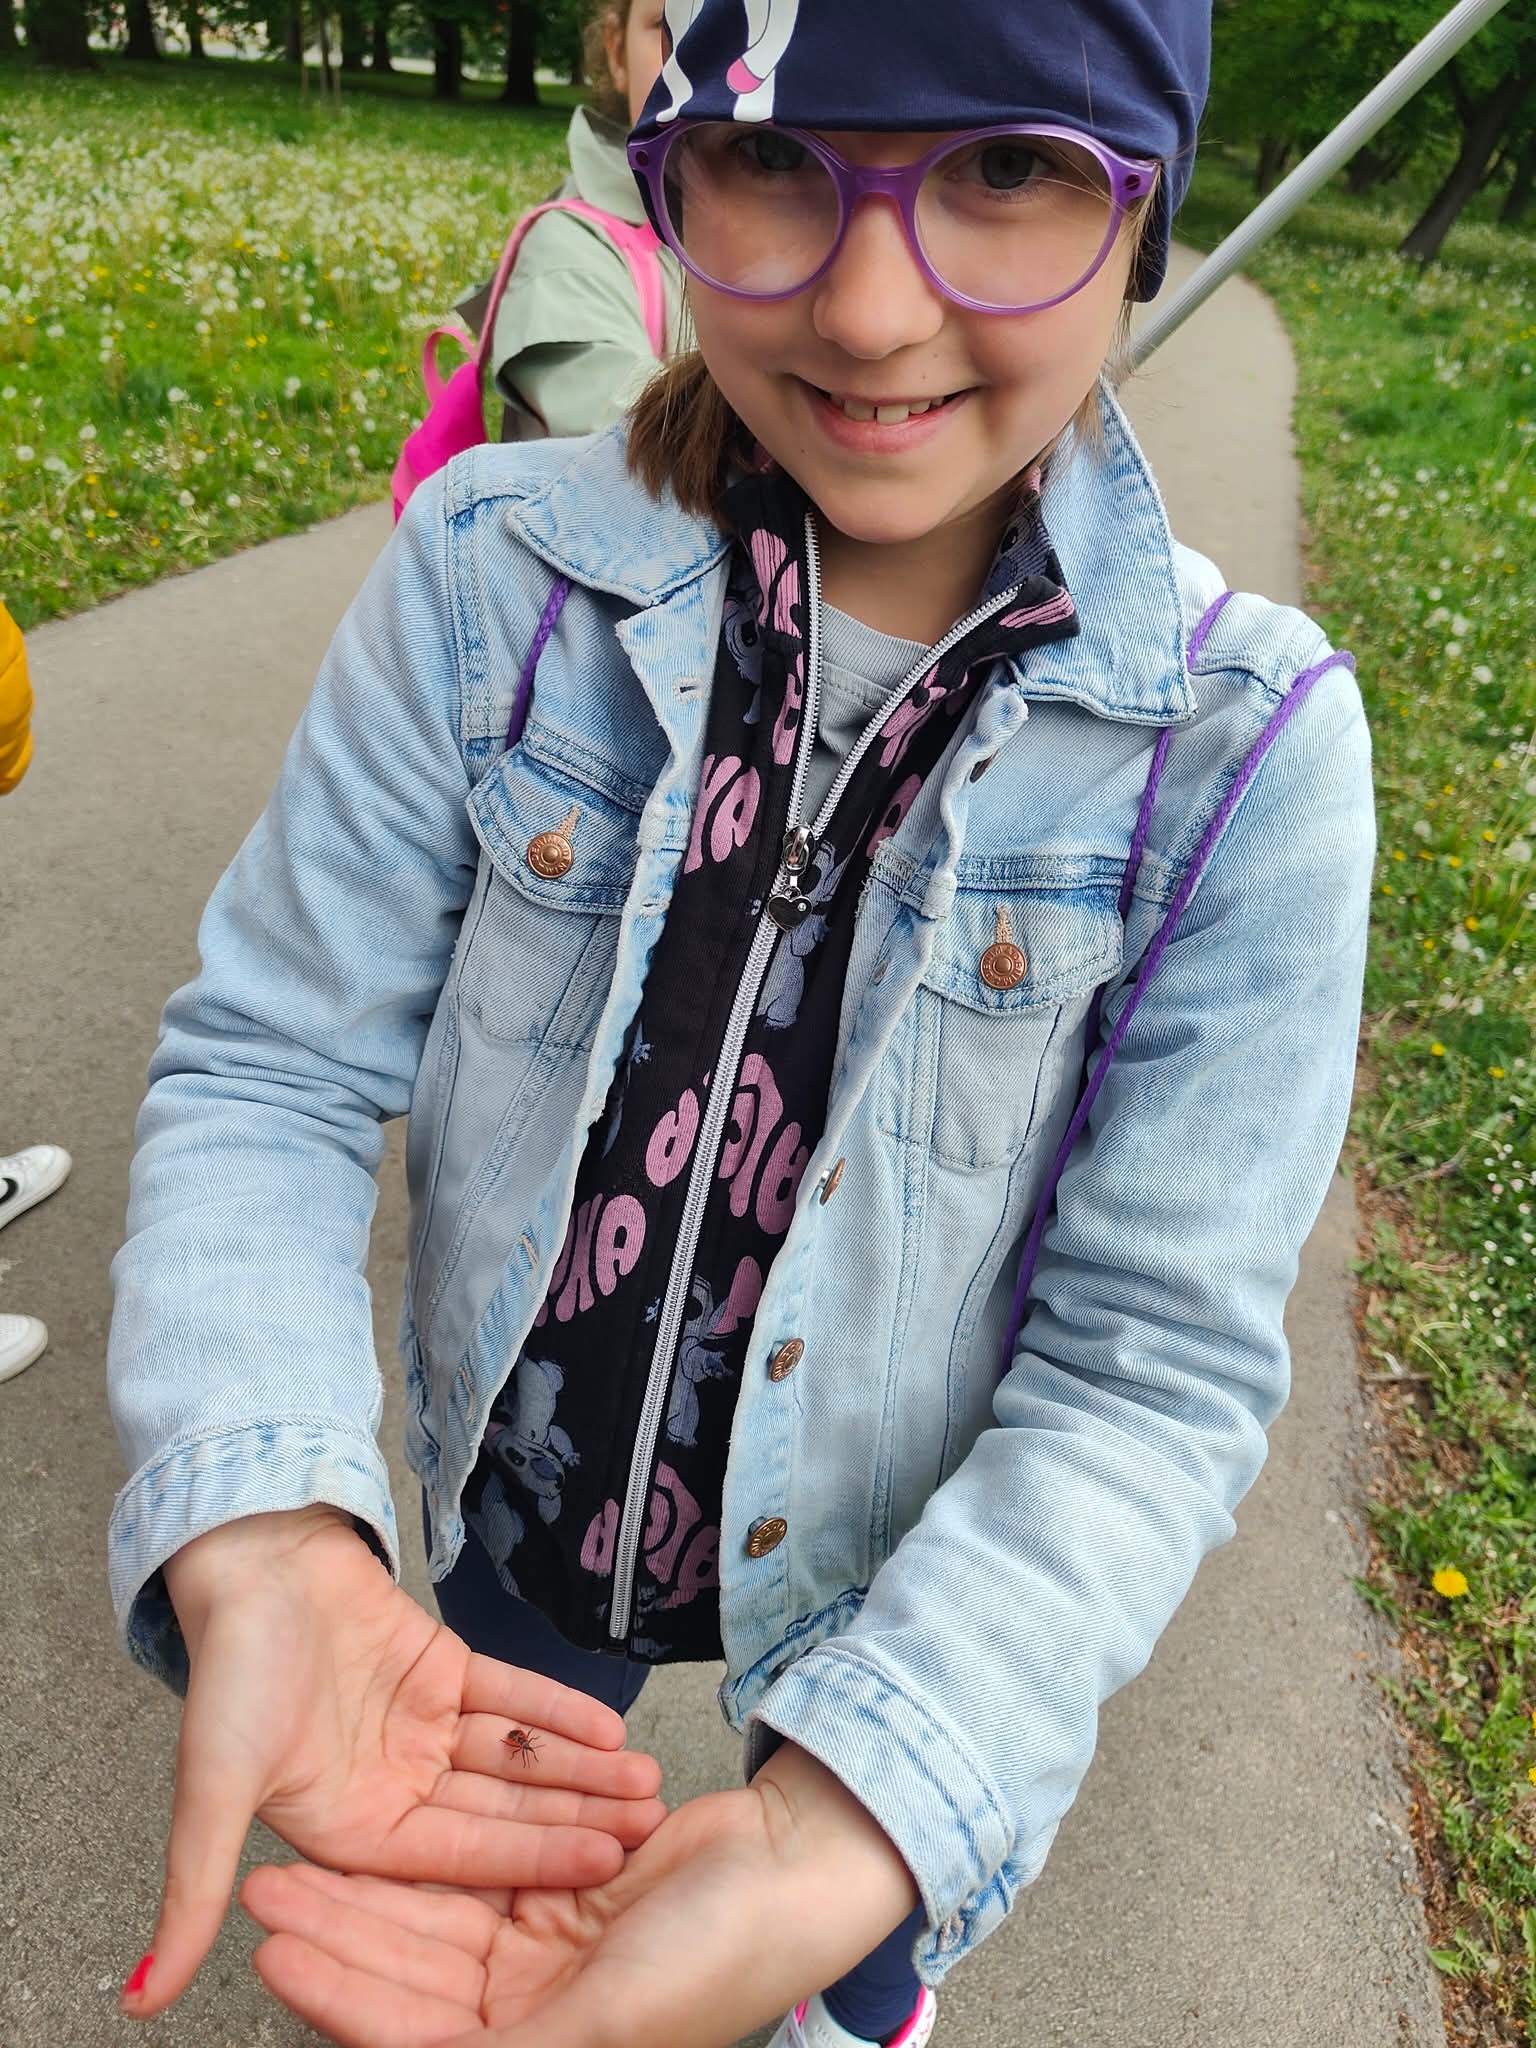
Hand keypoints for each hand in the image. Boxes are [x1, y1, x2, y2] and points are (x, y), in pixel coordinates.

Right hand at [126, 1507, 665, 2017]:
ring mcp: (422, 1730)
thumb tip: (141, 2001)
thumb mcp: (212, 1789)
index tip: (604, 1861)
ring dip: (580, 1769)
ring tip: (647, 1780)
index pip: (457, 1858)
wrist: (251, 1555)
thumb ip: (195, 1892)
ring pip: (514, 1757)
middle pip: (499, 1811)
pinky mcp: (444, 1671)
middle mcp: (393, 1788)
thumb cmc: (229, 1672)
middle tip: (651, 1826)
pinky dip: (559, 1711)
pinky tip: (612, 1728)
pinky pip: (512, 1697)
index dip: (531, 1859)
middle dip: (575, 1819)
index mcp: (349, 1833)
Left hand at [243, 1742, 920, 2047]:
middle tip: (265, 1884)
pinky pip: (480, 1862)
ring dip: (370, 1884)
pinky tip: (384, 1820)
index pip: (410, 2032)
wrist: (795, 1863)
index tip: (274, 1951)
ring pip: (431, 1911)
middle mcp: (529, 2007)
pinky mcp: (560, 1881)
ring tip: (302, 1847)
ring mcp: (542, 1942)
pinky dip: (436, 1843)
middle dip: (338, 1928)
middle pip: (407, 1966)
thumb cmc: (723, 1956)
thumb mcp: (610, 2021)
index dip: (340, 1992)